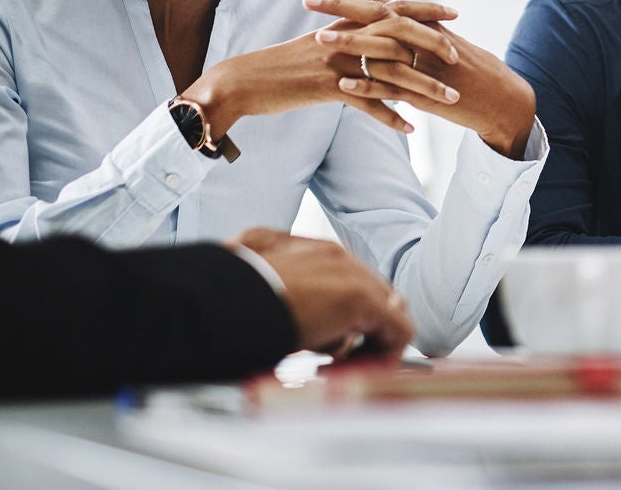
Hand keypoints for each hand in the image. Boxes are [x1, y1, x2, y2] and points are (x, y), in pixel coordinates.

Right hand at [184, 28, 457, 137]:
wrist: (244, 80)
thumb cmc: (282, 65)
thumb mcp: (318, 45)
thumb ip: (348, 37)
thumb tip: (375, 38)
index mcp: (345, 23)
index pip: (392, 10)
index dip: (424, 10)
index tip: (453, 13)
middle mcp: (344, 37)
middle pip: (398, 35)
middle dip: (432, 45)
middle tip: (459, 57)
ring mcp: (337, 61)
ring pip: (390, 72)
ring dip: (424, 88)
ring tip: (450, 100)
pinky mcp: (327, 87)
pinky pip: (367, 102)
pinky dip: (390, 117)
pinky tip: (410, 129)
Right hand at [232, 227, 412, 356]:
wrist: (222, 300)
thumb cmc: (226, 296)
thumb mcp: (249, 276)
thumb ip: (272, 277)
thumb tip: (260, 283)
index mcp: (310, 250)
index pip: (347, 280)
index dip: (340, 315)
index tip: (318, 342)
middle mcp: (337, 256)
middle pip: (372, 295)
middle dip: (356, 329)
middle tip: (328, 358)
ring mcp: (352, 275)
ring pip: (387, 311)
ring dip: (368, 342)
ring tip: (333, 364)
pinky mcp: (362, 300)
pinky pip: (399, 331)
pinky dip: (384, 355)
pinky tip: (353, 369)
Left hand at [303, 0, 537, 157]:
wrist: (502, 99)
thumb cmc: (472, 72)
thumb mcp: (444, 45)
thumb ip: (417, 35)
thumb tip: (387, 27)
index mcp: (425, 25)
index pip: (383, 4)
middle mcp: (425, 38)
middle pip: (378, 16)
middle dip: (342, 7)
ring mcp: (425, 65)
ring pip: (383, 50)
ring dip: (350, 44)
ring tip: (318, 40)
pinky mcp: (428, 93)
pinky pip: (394, 88)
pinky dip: (369, 86)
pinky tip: (344, 86)